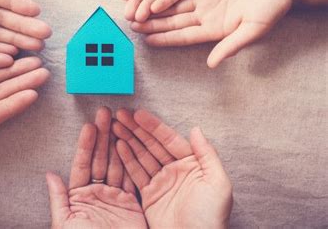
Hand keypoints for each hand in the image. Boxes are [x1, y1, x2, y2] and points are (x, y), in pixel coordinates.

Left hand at [46, 107, 146, 228]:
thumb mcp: (65, 224)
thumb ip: (59, 199)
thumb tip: (49, 174)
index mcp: (79, 197)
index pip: (83, 164)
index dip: (86, 144)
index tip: (89, 125)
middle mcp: (97, 194)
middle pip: (101, 159)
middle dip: (103, 136)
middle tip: (106, 113)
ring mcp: (115, 198)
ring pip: (117, 164)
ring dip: (118, 142)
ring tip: (119, 121)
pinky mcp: (132, 204)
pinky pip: (131, 178)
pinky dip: (132, 162)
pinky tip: (131, 144)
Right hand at [113, 109, 232, 228]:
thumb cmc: (210, 218)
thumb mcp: (218, 183)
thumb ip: (207, 154)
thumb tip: (196, 129)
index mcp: (192, 165)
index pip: (169, 139)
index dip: (153, 126)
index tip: (138, 114)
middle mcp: (175, 171)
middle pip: (152, 144)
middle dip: (136, 129)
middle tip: (120, 114)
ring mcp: (161, 182)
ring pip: (141, 156)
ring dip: (128, 140)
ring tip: (114, 126)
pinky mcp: (148, 196)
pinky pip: (135, 173)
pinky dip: (126, 159)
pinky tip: (118, 146)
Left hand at [131, 0, 292, 67]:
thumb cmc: (272, 8)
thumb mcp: (254, 28)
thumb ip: (232, 45)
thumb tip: (213, 63)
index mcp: (214, 30)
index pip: (183, 36)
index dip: (165, 38)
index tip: (146, 42)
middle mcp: (206, 17)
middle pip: (174, 22)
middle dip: (153, 25)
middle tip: (132, 25)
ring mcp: (206, 1)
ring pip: (174, 6)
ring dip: (156, 9)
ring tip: (136, 11)